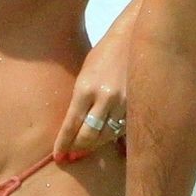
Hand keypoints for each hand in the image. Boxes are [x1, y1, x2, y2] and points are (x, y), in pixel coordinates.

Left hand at [52, 26, 127, 162]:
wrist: (134, 38)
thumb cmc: (105, 53)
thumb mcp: (85, 73)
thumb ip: (81, 99)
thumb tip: (75, 126)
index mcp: (86, 88)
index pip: (71, 125)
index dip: (63, 144)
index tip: (58, 156)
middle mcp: (104, 98)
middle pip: (89, 136)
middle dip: (78, 149)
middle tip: (72, 156)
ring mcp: (124, 103)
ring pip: (107, 136)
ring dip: (96, 145)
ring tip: (88, 149)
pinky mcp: (137, 104)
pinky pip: (123, 128)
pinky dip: (113, 136)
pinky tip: (107, 138)